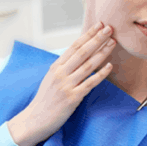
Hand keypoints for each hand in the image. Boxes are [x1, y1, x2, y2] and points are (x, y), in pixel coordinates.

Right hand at [7, 22, 114, 145]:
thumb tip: (79, 56)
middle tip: (109, 28)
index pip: (74, 46)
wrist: (34, 120)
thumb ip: (64, 67)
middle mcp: (60, 73)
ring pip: (87, 65)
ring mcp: (66, 85)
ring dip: (102, 53)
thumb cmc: (45, 100)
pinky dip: (100, 74)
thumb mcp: (51, 79)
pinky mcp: (72, 98)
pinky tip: (110, 66)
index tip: (99, 25)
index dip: (88, 35)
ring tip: (112, 42)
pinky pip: (90, 83)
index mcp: (56, 67)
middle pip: (82, 52)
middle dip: (97, 39)